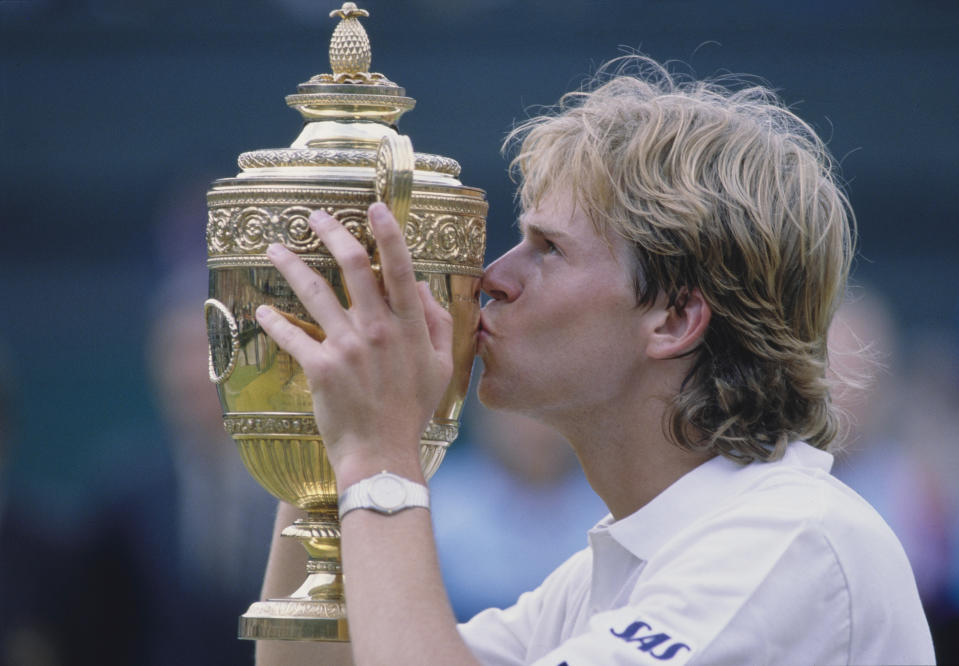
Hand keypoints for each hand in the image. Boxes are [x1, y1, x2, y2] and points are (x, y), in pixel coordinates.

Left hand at [255, 203, 453, 485]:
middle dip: (333, 234)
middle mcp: (379, 330)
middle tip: (315, 217)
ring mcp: (349, 348)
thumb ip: (436, 324)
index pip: (400, 269)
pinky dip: (274, 321)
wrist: (382, 453)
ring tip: (275, 249)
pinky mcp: (321, 368)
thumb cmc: (412, 411)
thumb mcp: (441, 366)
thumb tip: (423, 288)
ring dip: (293, 266)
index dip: (388, 234)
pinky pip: (292, 335)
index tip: (374, 207)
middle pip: (355, 267)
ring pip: (316, 293)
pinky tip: (262, 311)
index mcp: (410, 328)